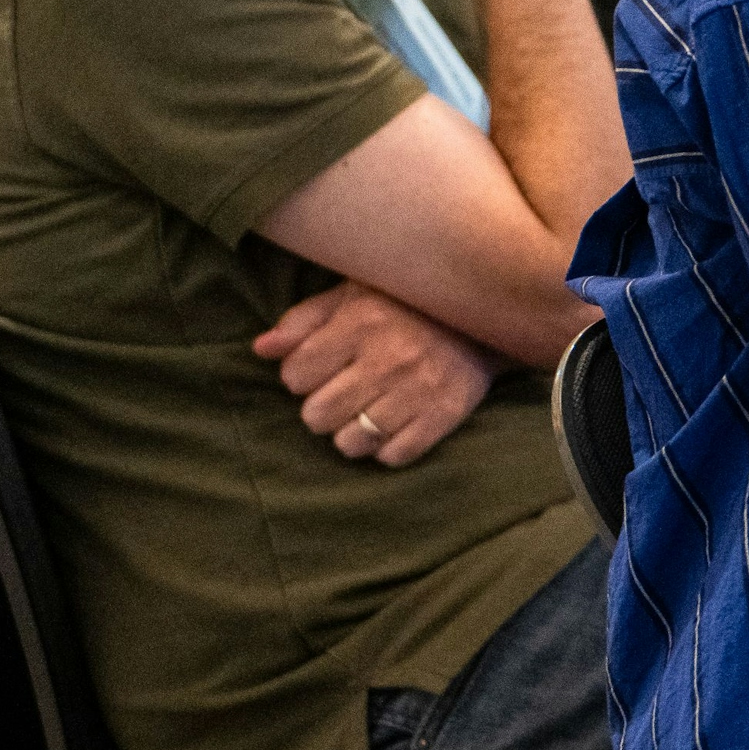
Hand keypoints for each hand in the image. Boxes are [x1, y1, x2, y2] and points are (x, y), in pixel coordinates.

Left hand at [250, 279, 501, 466]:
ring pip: (349, 443)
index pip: (295, 375)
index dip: (301, 373)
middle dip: (321, 406)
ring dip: (351, 431)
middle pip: (316, 416)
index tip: (321, 365)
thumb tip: (261, 349)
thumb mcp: (352, 293)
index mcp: (360, 322)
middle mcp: (388, 358)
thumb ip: (303, 321)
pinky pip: (392, 456)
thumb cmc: (406, 301)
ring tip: (365, 410)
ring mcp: (417, 391)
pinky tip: (391, 423)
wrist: (487, 309)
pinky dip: (385, 446)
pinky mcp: (444, 415)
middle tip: (342, 391)